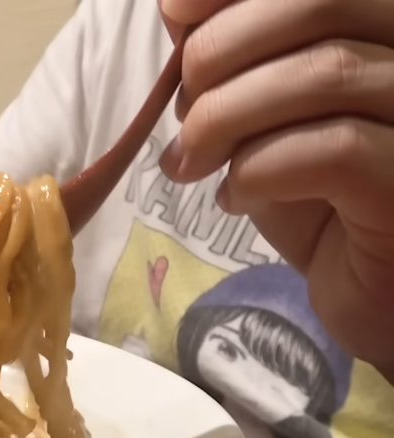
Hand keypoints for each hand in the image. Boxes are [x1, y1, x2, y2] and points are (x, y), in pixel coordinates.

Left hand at [157, 0, 393, 374]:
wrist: (372, 297)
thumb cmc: (321, 203)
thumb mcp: (264, 124)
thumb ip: (233, 65)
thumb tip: (179, 8)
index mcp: (386, 33)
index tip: (176, 10)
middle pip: (328, 5)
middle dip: (225, 50)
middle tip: (185, 111)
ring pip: (327, 74)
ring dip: (227, 117)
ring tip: (192, 162)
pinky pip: (334, 151)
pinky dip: (260, 168)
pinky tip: (236, 197)